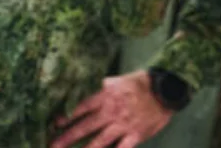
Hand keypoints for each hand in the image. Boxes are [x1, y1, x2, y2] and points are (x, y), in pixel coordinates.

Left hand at [50, 72, 172, 147]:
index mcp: (107, 96)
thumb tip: (86, 88)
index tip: (54, 124)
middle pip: (86, 126)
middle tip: (52, 145)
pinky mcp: (136, 134)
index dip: (67, 116)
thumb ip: (103, 87)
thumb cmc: (142, 82)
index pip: (82, 107)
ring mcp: (124, 124)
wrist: (168, 88)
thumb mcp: (120, 80)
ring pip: (100, 140)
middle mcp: (113, 111)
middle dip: (67, 137)